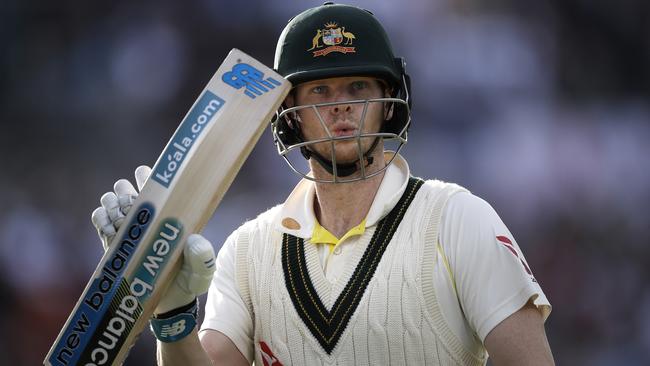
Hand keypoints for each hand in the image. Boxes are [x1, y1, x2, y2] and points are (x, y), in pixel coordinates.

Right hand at [91, 166, 215, 313]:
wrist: (168, 306)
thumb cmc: (189, 283)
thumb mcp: (202, 271)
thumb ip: (201, 257)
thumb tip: (193, 240)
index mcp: (168, 215)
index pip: (156, 186)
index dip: (147, 177)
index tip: (144, 177)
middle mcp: (147, 218)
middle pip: (128, 189)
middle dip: (126, 191)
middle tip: (133, 205)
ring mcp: (129, 230)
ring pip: (112, 201)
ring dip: (113, 203)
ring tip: (122, 219)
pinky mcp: (114, 244)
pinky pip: (100, 220)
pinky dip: (101, 219)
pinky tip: (110, 229)